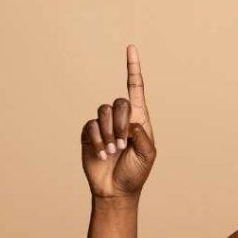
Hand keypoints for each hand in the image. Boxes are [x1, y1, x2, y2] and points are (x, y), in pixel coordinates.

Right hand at [80, 44, 156, 199]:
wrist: (116, 190)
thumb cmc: (136, 172)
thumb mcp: (148, 153)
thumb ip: (141, 134)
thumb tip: (128, 121)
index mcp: (139, 118)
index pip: (136, 87)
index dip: (133, 67)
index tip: (130, 47)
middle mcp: (121, 118)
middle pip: (119, 102)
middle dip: (121, 124)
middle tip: (122, 145)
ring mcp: (104, 125)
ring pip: (103, 112)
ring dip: (109, 133)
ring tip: (112, 152)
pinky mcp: (90, 134)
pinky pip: (91, 126)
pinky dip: (97, 140)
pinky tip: (101, 154)